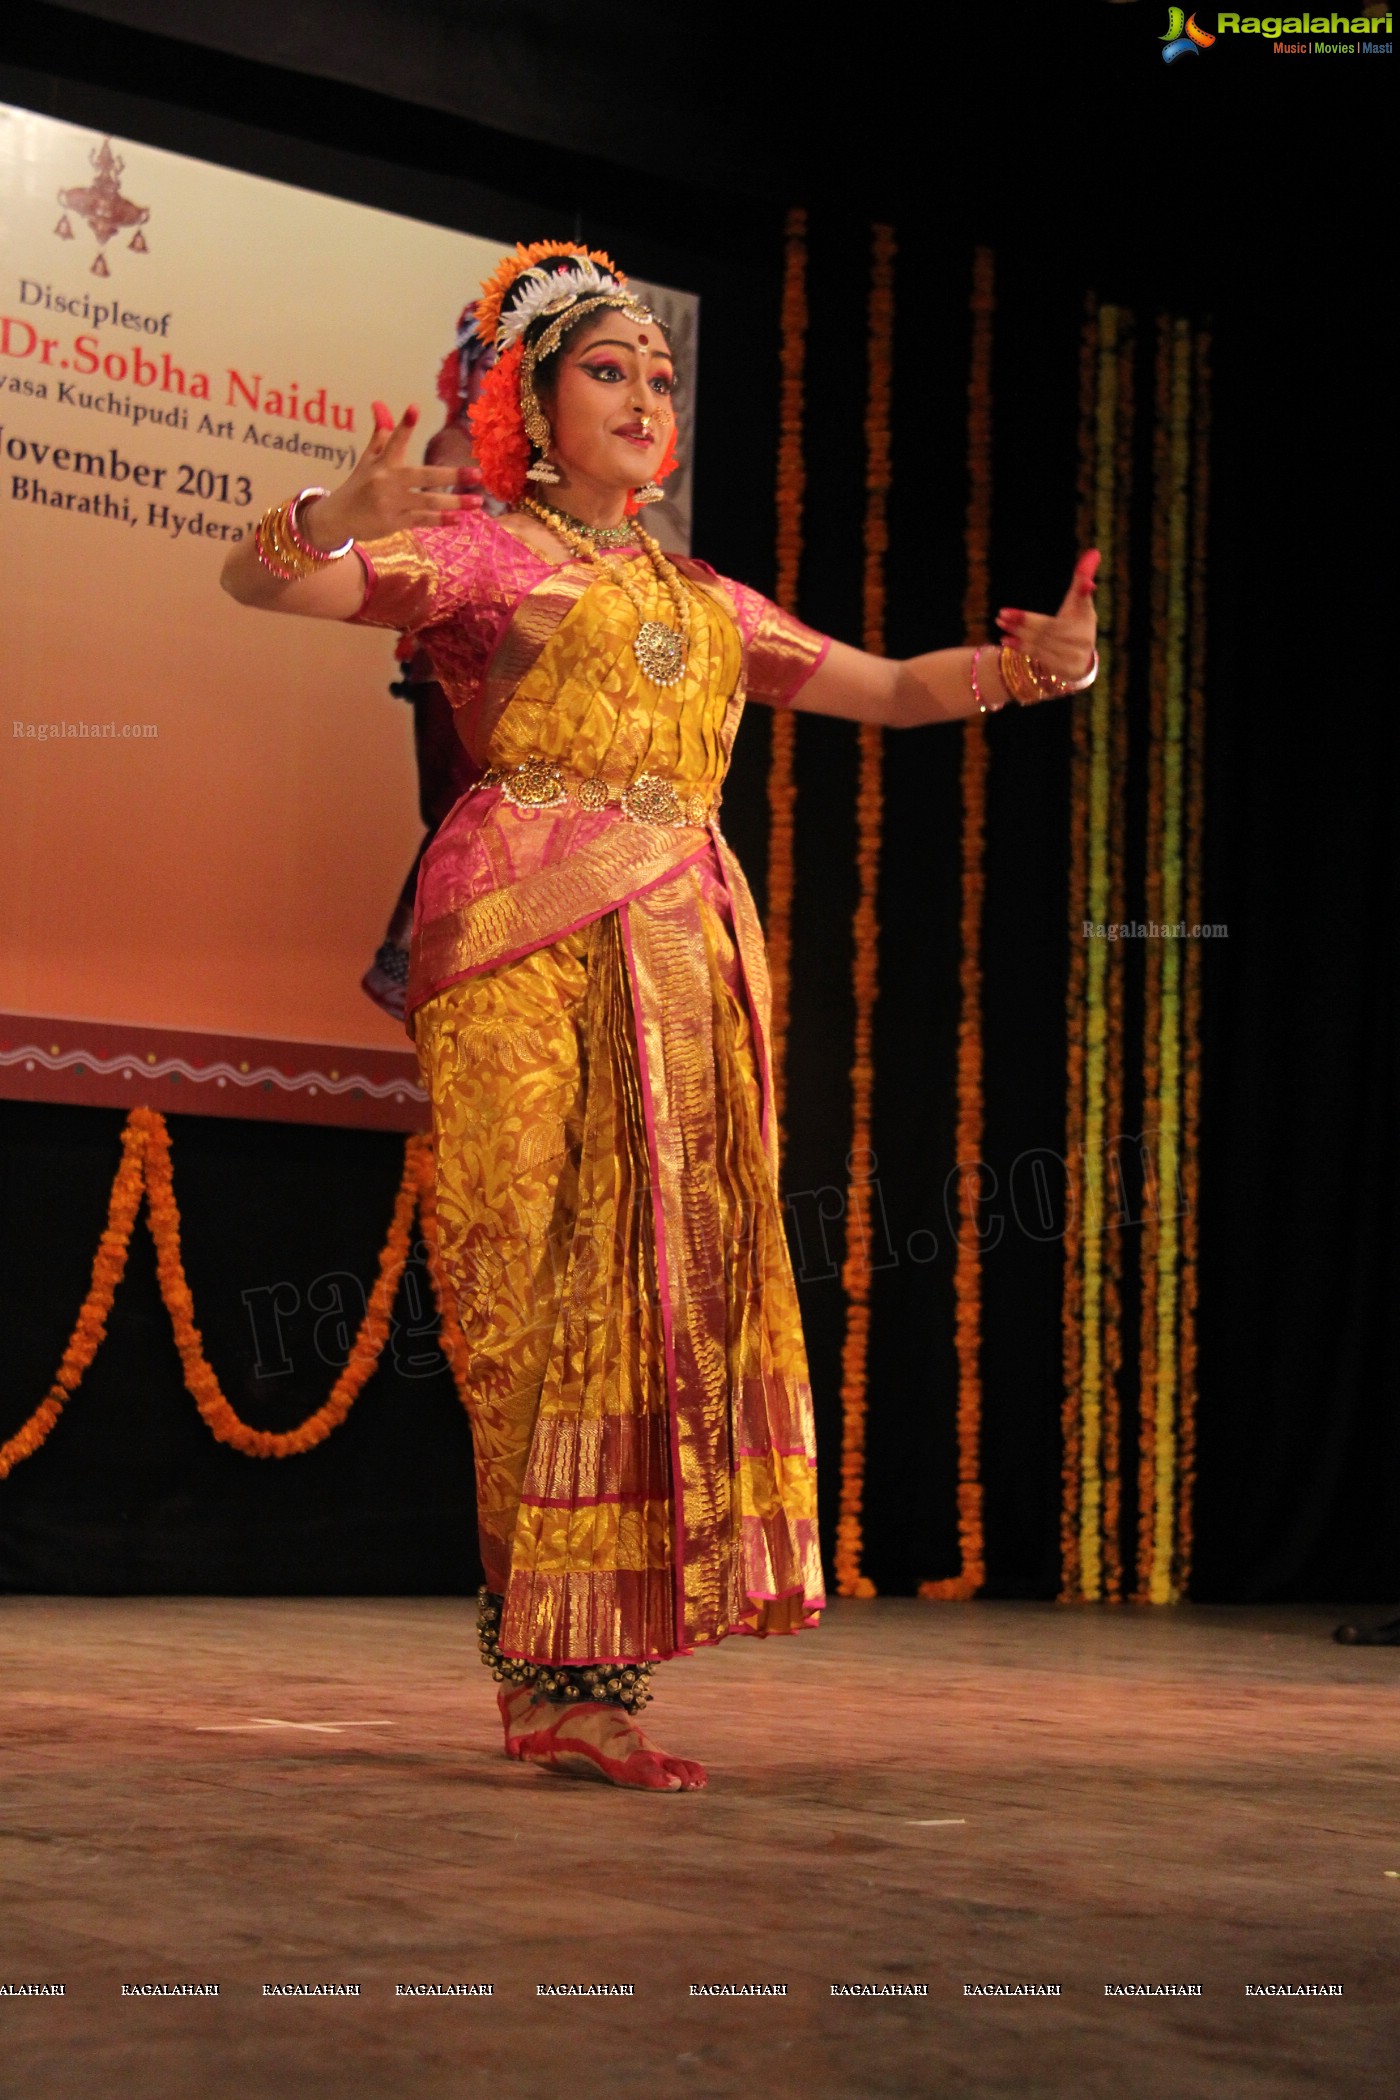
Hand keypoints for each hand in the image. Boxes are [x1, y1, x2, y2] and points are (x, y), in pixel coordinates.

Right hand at [300, 402, 475, 549]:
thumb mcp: (368, 458)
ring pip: (428, 501)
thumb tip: (379, 403)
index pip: (394, 439)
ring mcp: (392, 503)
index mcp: (381, 462)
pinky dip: (441, 519)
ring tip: (477, 501)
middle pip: (423, 476)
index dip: (404, 425)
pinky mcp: (395, 522)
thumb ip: (381, 433)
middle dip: (451, 475)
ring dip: (455, 502)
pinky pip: (422, 520)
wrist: (339, 518)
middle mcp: (387, 481)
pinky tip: (459, 519)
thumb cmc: (359, 484)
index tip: (414, 408)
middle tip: (477, 473)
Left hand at [996, 550, 1098, 692]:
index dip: (1084, 594)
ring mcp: (1074, 655)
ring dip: (1019, 633)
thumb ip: (1081, 580)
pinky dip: (1021, 648)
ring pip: (1041, 642)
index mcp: (1087, 617)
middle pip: (1051, 627)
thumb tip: (1093, 552)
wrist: (1077, 661)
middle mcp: (1083, 637)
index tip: (1087, 584)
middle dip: (1026, 620)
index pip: (1085, 603)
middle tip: (1003, 613)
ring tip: (1001, 622)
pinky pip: (1038, 656)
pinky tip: (1006, 640)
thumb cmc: (1076, 624)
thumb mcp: (1077, 603)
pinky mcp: (1062, 669)